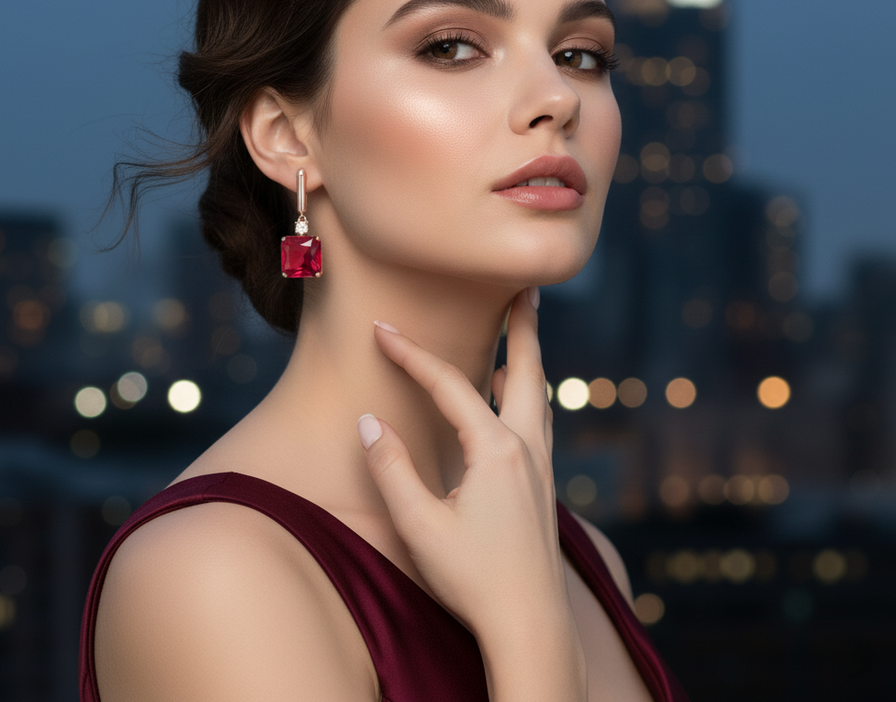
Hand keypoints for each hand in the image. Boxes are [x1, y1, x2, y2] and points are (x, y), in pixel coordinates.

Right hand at [356, 287, 566, 638]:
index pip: (448, 386)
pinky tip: (514, 399)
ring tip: (524, 330)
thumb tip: (370, 422)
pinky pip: (538, 420)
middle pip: (528, 371)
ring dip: (530, 357)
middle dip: (523, 326)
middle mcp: (527, 449)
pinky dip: (528, 392)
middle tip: (526, 288)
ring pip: (540, 395)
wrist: (530, 626)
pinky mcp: (543, 486)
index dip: (411, 355)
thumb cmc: (474, 578)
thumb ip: (392, 469)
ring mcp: (541, 467)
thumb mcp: (420, 526)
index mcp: (496, 450)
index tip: (381, 329)